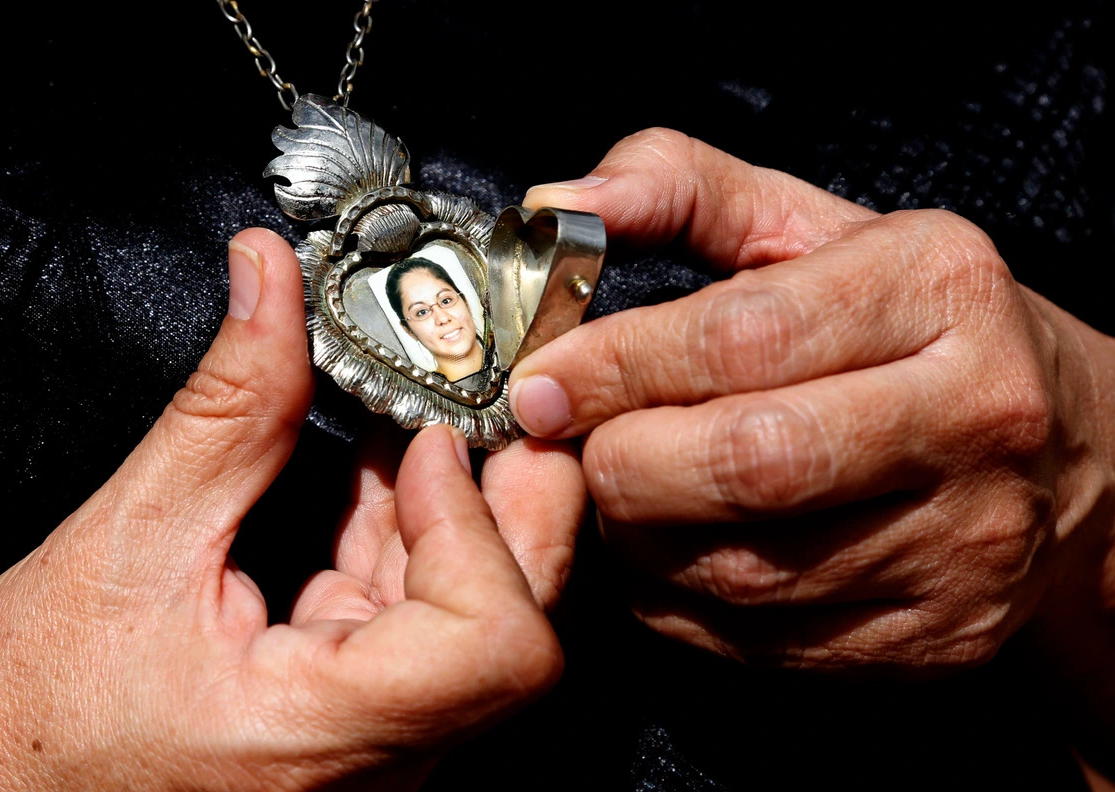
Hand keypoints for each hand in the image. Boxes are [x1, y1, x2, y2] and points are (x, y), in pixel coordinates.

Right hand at [0, 228, 581, 790]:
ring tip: (400, 421)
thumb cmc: (27, 735)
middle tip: (468, 398)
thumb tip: (271, 287)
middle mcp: (378, 761)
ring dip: (454, 503)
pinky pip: (426, 620)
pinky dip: (409, 537)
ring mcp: (380, 745)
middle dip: (507, 492)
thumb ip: (224, 412)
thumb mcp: (124, 549)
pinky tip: (370, 480)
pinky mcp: (361, 719)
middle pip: (517, 622)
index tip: (432, 443)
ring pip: (481, 613)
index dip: (479, 527)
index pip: (497, 644)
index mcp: (322, 734)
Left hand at [512, 129, 1114, 676]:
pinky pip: (765, 642)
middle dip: (624, 463)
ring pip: (748, 571)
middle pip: (751, 465)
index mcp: (940, 291)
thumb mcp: (813, 227)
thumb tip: (556, 200)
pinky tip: (676, 551)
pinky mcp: (938, 637)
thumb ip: (682, 190)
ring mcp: (966, 545)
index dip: (618, 367)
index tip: (541, 382)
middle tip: (578, 444)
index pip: (747, 337)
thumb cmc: (910, 323)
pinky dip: (683, 603)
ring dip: (643, 538)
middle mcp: (974, 419)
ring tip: (627, 490)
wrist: (1066, 447)